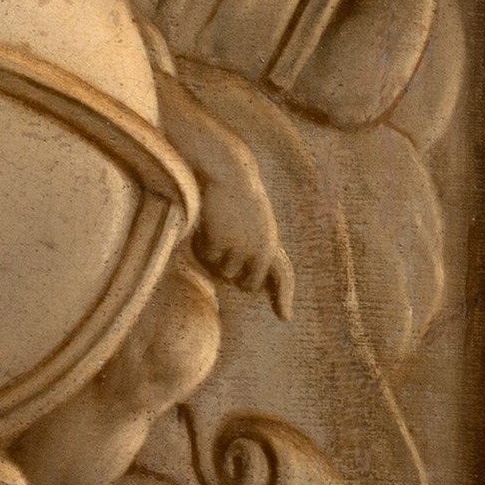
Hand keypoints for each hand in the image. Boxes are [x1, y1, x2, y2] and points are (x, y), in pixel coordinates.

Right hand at [193, 141, 293, 317]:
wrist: (226, 167)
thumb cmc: (237, 191)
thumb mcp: (255, 220)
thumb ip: (256, 247)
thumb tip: (248, 281)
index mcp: (271, 243)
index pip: (282, 276)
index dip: (283, 297)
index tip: (285, 316)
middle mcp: (261, 251)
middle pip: (246, 284)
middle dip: (233, 275)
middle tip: (222, 252)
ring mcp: (240, 249)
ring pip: (221, 273)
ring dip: (213, 258)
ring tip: (213, 229)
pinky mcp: (220, 243)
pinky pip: (205, 259)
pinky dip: (199, 246)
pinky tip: (203, 225)